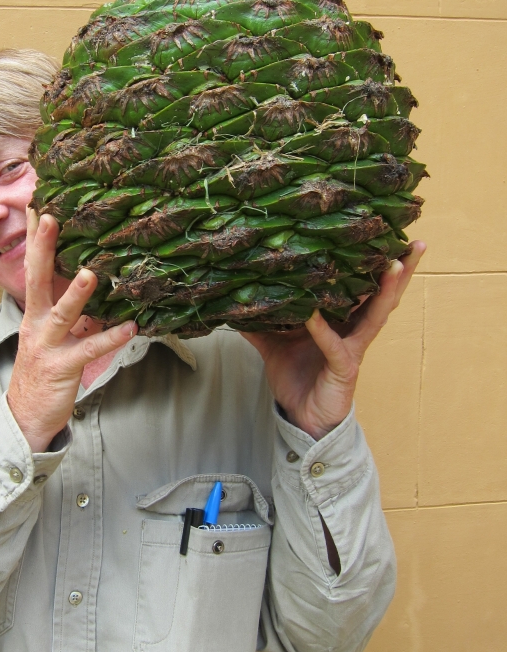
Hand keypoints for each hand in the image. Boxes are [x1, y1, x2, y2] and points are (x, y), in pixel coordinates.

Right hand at [6, 210, 137, 452]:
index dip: (34, 239)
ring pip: (63, 314)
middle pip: (37, 279)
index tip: (37, 208)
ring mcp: (47, 346)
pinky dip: (111, 338)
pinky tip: (130, 328)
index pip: (32, 269)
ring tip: (91, 272)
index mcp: (34, 314)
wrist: (23, 418)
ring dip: (77, 294)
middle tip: (49, 218)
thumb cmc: (42, 375)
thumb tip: (95, 289)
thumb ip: (73, 315)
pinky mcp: (63, 368)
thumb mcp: (54, 338)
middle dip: (42, 248)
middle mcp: (36, 324)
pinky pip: (89, 350)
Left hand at [242, 241, 425, 440]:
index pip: (363, 285)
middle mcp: (353, 330)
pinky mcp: (344, 368)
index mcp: (342, 319)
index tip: (385, 234)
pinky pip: (336, 345)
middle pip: (383, 295)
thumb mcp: (274, 343)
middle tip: (415, 243)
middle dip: (400, 270)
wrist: (300, 417)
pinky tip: (314, 315)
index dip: (374, 262)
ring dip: (386, 290)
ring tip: (394, 265)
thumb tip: (236, 299)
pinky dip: (323, 329)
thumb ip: (261, 321)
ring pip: (376, 315)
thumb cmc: (296, 378)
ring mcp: (352, 348)